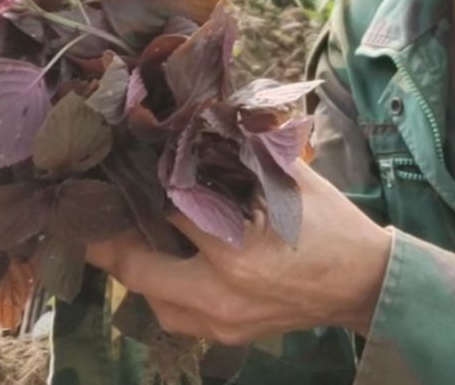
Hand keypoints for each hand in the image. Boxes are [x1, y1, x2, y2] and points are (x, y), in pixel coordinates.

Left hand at [85, 158, 391, 344]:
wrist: (366, 283)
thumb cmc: (331, 225)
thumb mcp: (290, 179)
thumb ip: (243, 151)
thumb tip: (200, 117)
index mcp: (235, 253)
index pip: (168, 212)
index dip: (144, 185)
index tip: (123, 164)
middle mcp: (220, 295)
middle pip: (138, 268)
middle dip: (109, 239)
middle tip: (88, 209)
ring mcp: (221, 323)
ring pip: (150, 299)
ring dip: (133, 268)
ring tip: (119, 234)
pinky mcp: (227, 337)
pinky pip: (174, 317)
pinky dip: (159, 290)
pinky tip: (157, 263)